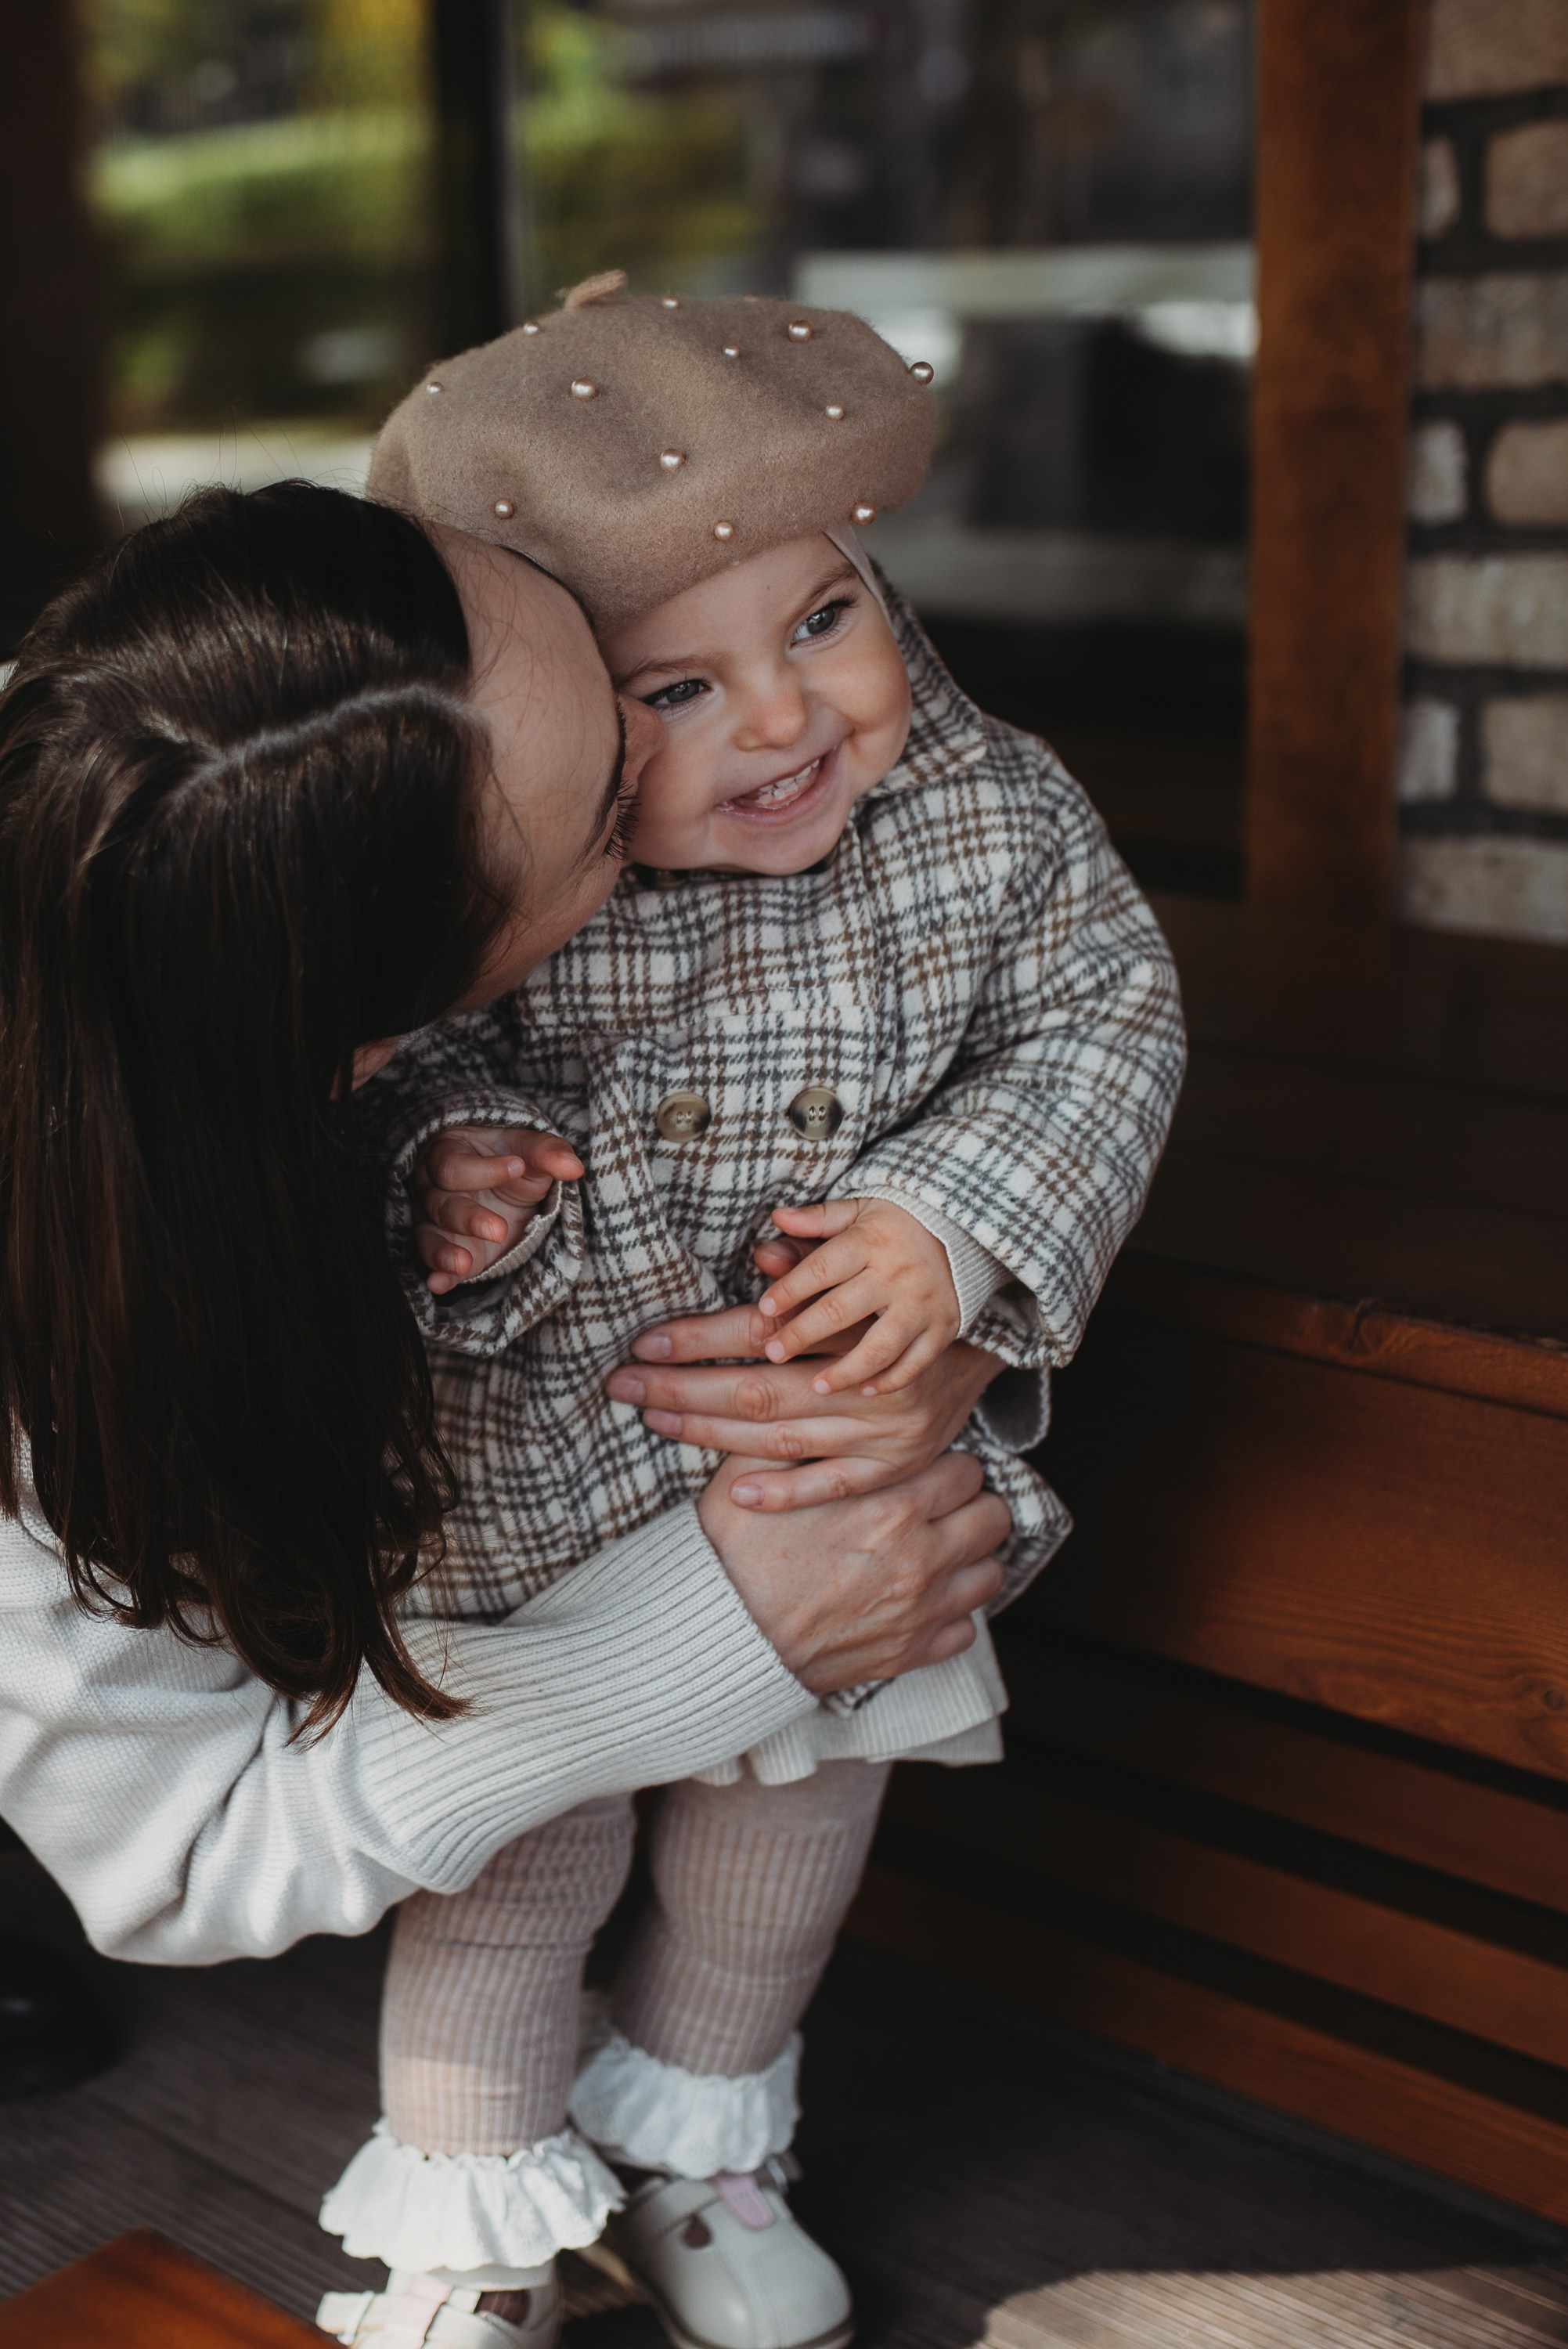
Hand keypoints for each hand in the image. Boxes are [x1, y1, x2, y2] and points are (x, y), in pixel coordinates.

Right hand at [414, 1125, 582, 1294]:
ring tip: (463, 1263)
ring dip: (444, 1252)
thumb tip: (573, 1167)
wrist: (512, 1193)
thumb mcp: (532, 1153)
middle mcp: (433, 1188)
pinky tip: (439, 1284)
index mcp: (449, 1153)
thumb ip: (548, 1153)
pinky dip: (436, 1275)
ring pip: (428, 1235)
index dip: (483, 1170)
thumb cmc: (516, 1163)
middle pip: (440, 1203)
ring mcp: (435, 1222)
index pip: (453, 1164)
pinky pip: (432, 1263)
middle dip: (468, 1218)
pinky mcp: (446, 1250)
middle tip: (499, 1230)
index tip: (517, 1167)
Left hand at [605, 1301, 1000, 1509]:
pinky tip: (734, 1493)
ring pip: (780, 1436)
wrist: (977, 1355)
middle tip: (623, 1384)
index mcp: (850, 1326)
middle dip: (682, 1385)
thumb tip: (765, 1248)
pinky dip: (784, 1492)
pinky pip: (831, 1485)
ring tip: (655, 1420)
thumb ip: (810, 1270)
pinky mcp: (891, 1468)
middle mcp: (862, 1381)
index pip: (758, 1331)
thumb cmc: (897, 1310)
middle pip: (756, 1388)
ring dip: (710, 1431)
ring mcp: (879, 1431)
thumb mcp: (859, 1279)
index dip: (698, 1337)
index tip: (644, 1342)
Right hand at [699, 1449, 1008, 1692]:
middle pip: (991, 1517)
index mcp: (892, 1505)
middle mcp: (920, 1557)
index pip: (966, 1469)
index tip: (923, 1472)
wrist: (721, 1635)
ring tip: (935, 1552)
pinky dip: (950, 1615)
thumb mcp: (754, 1471)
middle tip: (937, 1509)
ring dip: (968, 1560)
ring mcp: (920, 1610)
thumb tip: (816, 1398)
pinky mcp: (909, 1653)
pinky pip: (965, 1630)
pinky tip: (920, 1601)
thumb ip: (798, 1432)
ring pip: (990, 1574)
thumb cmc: (733, 1552)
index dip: (944, 1466)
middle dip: (968, 1508)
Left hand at [757, 1198, 959, 1393]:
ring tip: (816, 1387)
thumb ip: (819, 1218)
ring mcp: (922, 1305)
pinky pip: (916, 1363)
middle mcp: (897, 1274)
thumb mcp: (860, 1209)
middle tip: (773, 1353)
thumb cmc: (899, 1223)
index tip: (764, 1310)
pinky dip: (891, 1380)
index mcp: (871, 1241)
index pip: (821, 1268)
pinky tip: (864, 1391)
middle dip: (803, 1333)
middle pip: (842, 1310)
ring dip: (845, 1370)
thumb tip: (778, 1216)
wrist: (966, 1232)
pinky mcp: (943, 1328)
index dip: (789, 1289)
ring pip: (879, 1347)